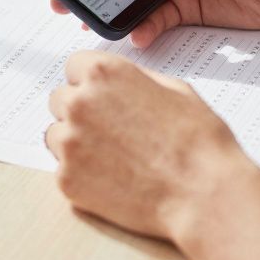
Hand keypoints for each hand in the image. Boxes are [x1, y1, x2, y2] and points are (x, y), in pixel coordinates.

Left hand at [45, 50, 259, 240]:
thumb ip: (135, 80)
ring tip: (115, 158)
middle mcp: (79, 103)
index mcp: (104, 73)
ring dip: (77, 143)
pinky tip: (114, 179)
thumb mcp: (174, 90)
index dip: (89, 82)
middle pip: (61, 100)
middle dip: (81, 112)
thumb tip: (119, 83)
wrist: (202, 193)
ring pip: (57, 135)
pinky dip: (83, 175)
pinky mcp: (67, 179)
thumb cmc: (198, 141)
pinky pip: (64, 170)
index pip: (74, 66)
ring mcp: (69, 143)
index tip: (99, 95)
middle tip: (111, 131)